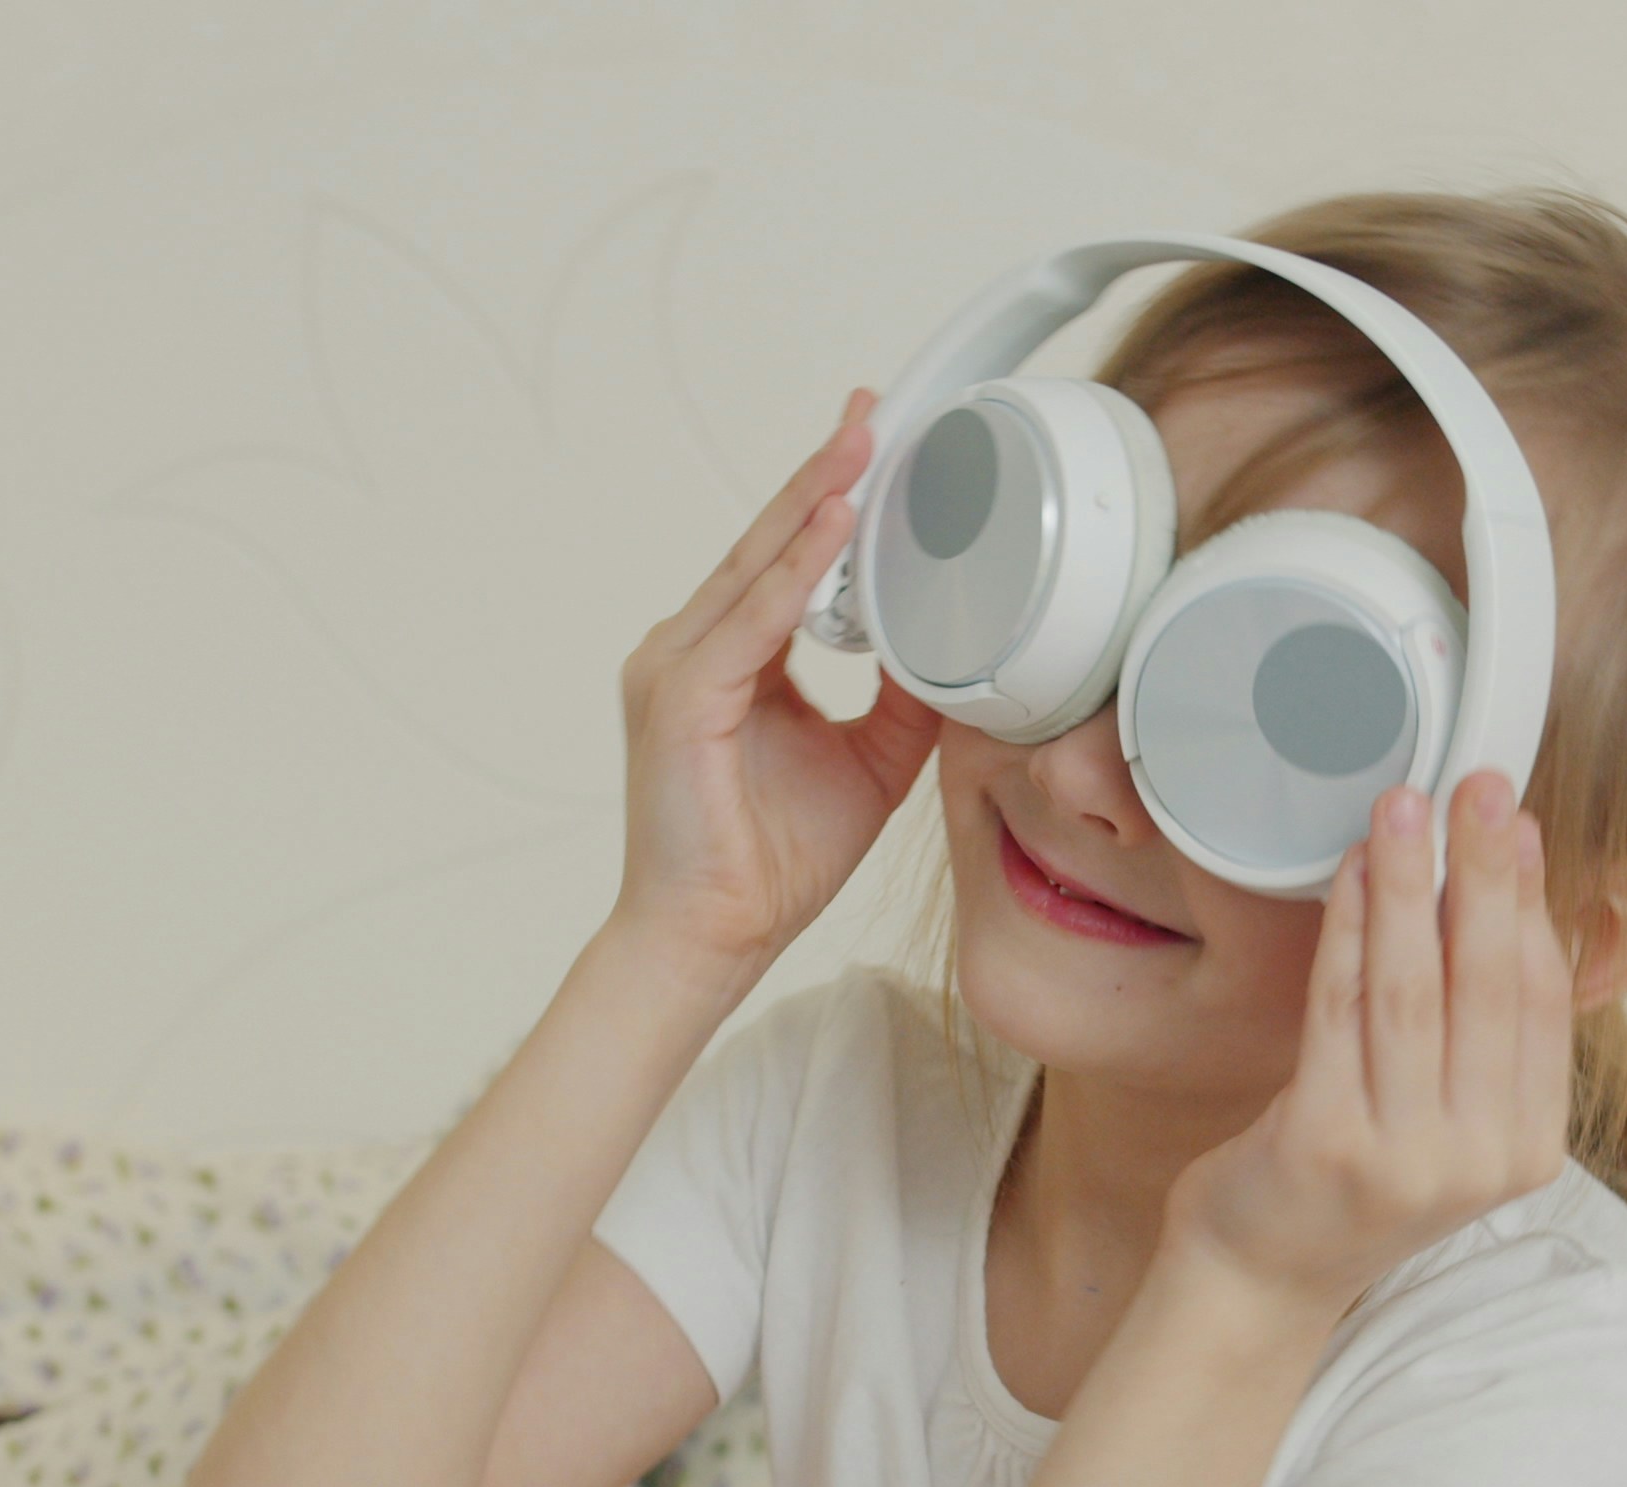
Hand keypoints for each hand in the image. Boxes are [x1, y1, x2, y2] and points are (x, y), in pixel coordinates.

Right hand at [610, 388, 944, 971]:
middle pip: (768, 542)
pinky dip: (794, 570)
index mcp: (728, 658)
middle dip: (824, 472)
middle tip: (872, 409)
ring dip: (813, 502)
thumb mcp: (868, 763)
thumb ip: (901, 701)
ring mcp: (678, 668)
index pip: (784, 560)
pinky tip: (834, 525)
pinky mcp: (682, 700)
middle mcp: (693, 648)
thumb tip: (948, 651)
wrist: (712, 938)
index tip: (872, 442)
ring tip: (862, 444)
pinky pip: (750, 620)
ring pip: (758, 567)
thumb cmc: (768, 861)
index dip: (827, 499)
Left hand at [1161, 771, 1577, 1311]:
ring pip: (1413, 990)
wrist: (1263, 1278)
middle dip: (1483, 872)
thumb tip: (1498, 892)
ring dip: (1408, 886)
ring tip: (1404, 809)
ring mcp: (1405, 1158)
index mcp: (1527, 1149)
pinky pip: (1340, 1010)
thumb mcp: (1446, 1120)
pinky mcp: (1327, 1143)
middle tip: (1476, 787)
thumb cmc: (1351, 1182)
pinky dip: (1345, 930)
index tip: (1517, 825)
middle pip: (1487, 985)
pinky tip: (1346, 872)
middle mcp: (1478, 1159)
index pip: (1541, 1003)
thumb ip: (1480, 1033)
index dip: (1532, 903)